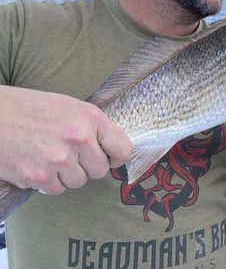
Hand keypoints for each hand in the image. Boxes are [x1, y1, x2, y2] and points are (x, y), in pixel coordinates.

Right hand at [0, 86, 131, 193]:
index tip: (109, 158)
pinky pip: (55, 189)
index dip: (116, 157)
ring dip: (65, 175)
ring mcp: (59, 158)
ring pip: (77, 182)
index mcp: (90, 118)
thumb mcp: (69, 108)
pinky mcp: (38, 175)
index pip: (123, 149)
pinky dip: (46, 182)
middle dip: (86, 166)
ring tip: (48, 156)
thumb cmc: (30, 109)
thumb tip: (112, 150)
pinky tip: (36, 163)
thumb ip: (92, 128)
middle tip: (69, 155)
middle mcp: (78, 138)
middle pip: (100, 170)